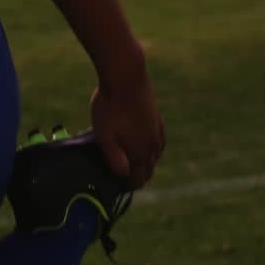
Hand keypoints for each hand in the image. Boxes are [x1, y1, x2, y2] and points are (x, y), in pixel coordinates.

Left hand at [91, 48, 165, 188]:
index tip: (120, 187)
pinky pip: (159, 138)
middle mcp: (152, 144)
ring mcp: (156, 129)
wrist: (126, 77)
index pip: (139, 177)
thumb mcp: (105, 135)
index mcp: (140, 152)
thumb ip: (114, 158)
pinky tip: (150, 142)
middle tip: (128, 179)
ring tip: (138, 164)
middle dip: (140, 176)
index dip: (130, 185)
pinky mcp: (156, 115)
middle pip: (149, 167)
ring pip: (156, 153)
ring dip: (148, 161)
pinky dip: (154, 146)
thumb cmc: (110, 107)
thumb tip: (125, 175)